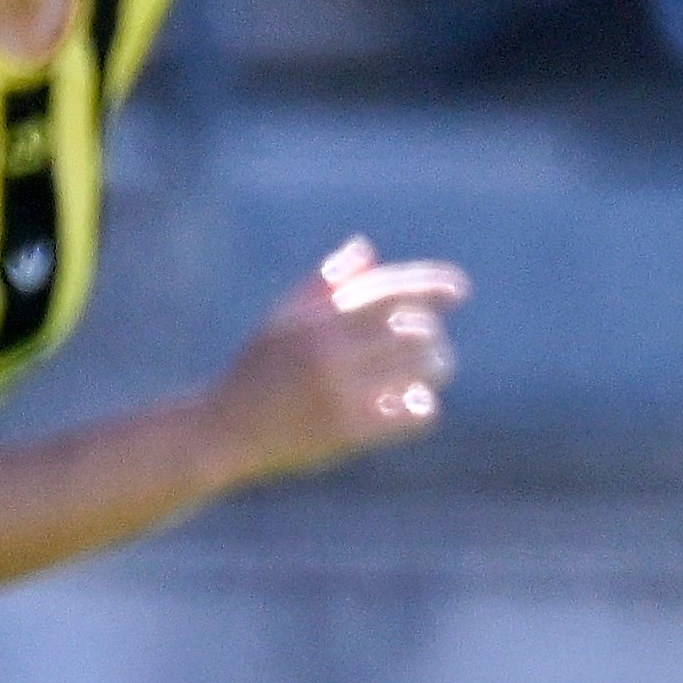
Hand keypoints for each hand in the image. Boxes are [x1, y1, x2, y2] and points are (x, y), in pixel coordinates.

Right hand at [203, 237, 465, 484]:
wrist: (222, 432)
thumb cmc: (256, 372)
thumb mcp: (281, 322)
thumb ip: (324, 286)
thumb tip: (366, 249)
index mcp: (317, 319)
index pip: (389, 291)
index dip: (430, 286)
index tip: (460, 290)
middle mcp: (330, 352)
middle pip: (416, 330)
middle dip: (432, 337)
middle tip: (432, 348)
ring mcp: (341, 392)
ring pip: (423, 368)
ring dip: (435, 369)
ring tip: (427, 373)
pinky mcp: (349, 431)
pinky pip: (415, 412)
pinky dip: (423, 406)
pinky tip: (413, 404)